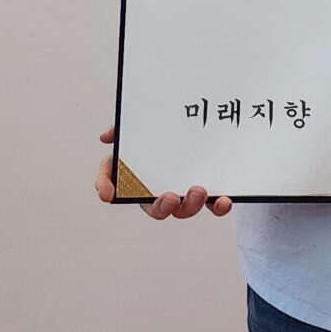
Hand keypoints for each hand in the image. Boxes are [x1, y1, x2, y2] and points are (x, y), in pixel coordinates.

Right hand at [95, 125, 232, 218]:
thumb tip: (107, 136)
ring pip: (183, 209)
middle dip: (162, 207)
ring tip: (199, 190)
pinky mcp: (207, 192)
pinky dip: (217, 206)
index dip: (106, 187)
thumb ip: (126, 127)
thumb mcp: (146, 122)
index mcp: (137, 173)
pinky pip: (211, 205)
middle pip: (153, 207)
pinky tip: (224, 201)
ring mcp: (183, 193)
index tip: (107, 194)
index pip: (113, 181)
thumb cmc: (166, 128)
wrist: (203, 121)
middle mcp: (158, 189)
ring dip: (190, 205)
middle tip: (171, 198)